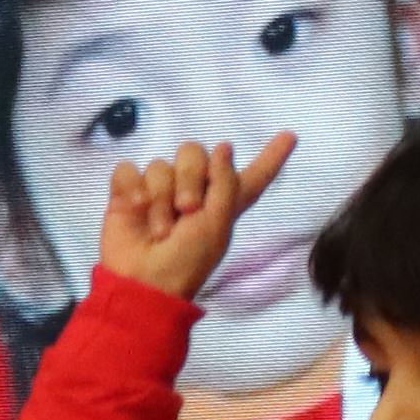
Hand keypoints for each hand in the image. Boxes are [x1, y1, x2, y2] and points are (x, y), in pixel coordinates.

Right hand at [93, 132, 296, 308]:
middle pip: (194, 154)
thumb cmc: (186, 262)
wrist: (144, 282)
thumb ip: (225, 184)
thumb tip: (224, 147)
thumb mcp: (216, 226)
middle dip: (189, 179)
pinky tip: (136, 208)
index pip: (252, 176)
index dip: (272, 157)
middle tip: (186, 210)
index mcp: (223, 202)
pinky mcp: (129, 195)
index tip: (290, 136)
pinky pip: (129, 171)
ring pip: (161, 165)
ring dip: (160, 197)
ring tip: (159, 229)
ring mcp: (159, 192)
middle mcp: (193, 192)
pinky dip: (133, 188)